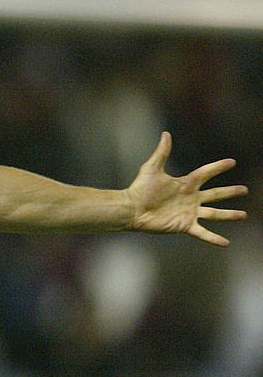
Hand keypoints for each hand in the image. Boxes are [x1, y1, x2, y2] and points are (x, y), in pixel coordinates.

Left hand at [125, 132, 247, 245]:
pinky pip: (203, 232)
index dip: (218, 167)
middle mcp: (190, 198)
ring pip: (214, 214)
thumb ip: (162, 152)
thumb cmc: (140, 188)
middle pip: (215, 194)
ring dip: (229, 215)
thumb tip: (166, 134)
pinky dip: (214, 238)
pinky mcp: (184, 225)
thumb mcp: (152, 168)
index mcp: (185, 184)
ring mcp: (189, 212)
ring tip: (243, 215)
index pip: (206, 173)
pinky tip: (226, 243)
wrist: (132, 208)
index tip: (232, 162)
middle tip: (244, 190)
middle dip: (230, 192)